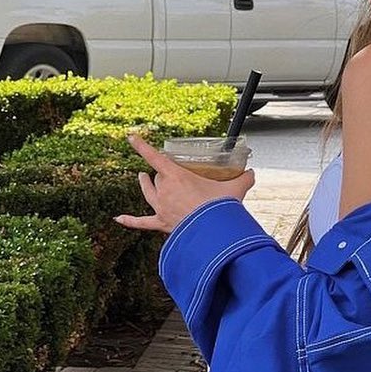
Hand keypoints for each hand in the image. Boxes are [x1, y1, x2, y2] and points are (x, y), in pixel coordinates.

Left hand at [114, 134, 255, 234]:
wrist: (213, 234)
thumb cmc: (220, 209)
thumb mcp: (235, 189)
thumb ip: (244, 179)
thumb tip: (252, 173)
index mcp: (177, 177)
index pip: (155, 157)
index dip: (141, 146)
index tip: (130, 137)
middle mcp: (165, 191)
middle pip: (157, 177)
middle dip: (161, 174)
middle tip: (168, 172)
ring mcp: (161, 208)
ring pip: (148, 193)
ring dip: (145, 185)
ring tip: (142, 179)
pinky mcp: (161, 224)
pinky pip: (141, 222)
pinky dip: (129, 220)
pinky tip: (118, 219)